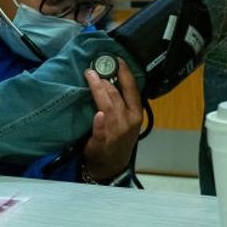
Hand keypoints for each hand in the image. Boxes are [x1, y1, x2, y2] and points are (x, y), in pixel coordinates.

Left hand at [81, 58, 142, 180]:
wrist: (110, 167)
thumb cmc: (118, 141)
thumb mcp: (127, 121)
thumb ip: (123, 104)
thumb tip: (110, 79)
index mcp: (136, 114)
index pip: (132, 88)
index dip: (124, 72)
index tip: (116, 59)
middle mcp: (129, 121)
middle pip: (117, 95)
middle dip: (106, 79)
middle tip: (94, 68)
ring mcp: (116, 132)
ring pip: (108, 106)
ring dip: (99, 90)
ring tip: (90, 77)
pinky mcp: (103, 142)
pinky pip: (101, 130)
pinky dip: (100, 122)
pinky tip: (98, 115)